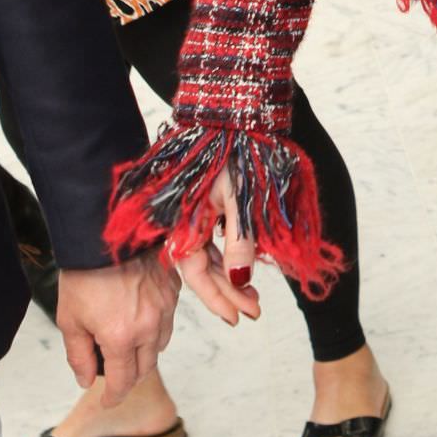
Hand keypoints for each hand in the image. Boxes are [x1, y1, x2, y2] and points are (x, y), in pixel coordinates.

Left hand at [57, 250, 179, 407]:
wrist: (106, 232)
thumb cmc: (85, 273)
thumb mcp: (69, 320)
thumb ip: (79, 356)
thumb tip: (86, 379)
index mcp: (121, 337)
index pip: (122, 381)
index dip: (113, 396)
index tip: (107, 399)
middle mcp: (149, 325)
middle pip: (146, 367)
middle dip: (129, 377)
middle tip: (115, 376)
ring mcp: (165, 306)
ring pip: (161, 344)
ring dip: (145, 353)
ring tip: (128, 347)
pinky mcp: (173, 288)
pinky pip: (168, 319)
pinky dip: (156, 327)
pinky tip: (140, 318)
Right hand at [176, 167, 260, 327]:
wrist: (229, 118)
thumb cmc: (235, 152)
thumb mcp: (240, 197)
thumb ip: (240, 240)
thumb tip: (241, 279)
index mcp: (184, 221)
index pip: (197, 273)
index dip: (218, 298)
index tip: (239, 318)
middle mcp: (182, 221)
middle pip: (202, 268)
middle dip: (228, 291)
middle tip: (254, 310)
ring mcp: (190, 215)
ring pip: (206, 256)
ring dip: (227, 277)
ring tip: (251, 297)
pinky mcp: (200, 207)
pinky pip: (208, 240)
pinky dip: (224, 257)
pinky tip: (241, 267)